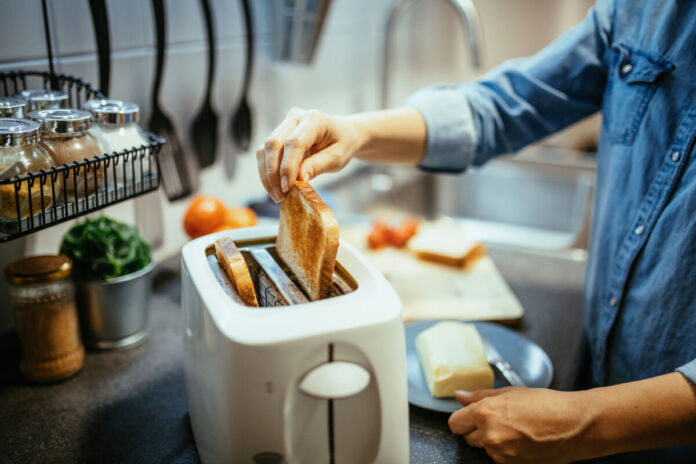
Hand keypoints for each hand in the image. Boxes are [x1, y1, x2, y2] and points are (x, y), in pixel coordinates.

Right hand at [256, 108, 364, 201]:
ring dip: (267, 175)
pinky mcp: (279, 134)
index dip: (288, 167)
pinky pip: (266, 153)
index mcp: (314, 119)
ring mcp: (284, 124)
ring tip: (277, 196)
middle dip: (273, 173)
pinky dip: (267, 172)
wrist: (343, 134)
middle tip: (280, 197)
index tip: (287, 188)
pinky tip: (275, 188)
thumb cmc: (343, 144)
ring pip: (265, 150)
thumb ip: (318, 166)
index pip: (294, 143)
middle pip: (274, 144)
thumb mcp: (338, 157)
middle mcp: (295, 117)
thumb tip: (299, 179)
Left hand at [449, 387, 590, 463]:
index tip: (471, 417)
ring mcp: (500, 454)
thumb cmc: (546, 404)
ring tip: (515, 430)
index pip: (455, 423)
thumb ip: (479, 396)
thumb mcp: (510, 393)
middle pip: (467, 437)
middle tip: (499, 421)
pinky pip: (498, 459)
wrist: (574, 426)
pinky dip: (506, 452)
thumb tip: (459, 396)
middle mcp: (489, 435)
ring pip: (484, 449)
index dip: (463, 419)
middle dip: (478, 430)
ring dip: (493, 442)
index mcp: (485, 412)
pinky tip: (522, 441)